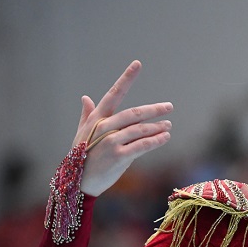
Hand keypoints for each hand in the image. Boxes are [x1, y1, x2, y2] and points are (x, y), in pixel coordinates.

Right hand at [73, 60, 172, 195]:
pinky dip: (155, 141)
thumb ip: (87, 115)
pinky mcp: (118, 156)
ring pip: (140, 130)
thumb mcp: (82, 133)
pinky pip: (142, 146)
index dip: (126, 78)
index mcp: (97, 118)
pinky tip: (165, 137)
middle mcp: (104, 127)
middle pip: (134, 113)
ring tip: (168, 125)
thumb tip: (85, 97)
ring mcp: (111, 142)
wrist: (78, 182)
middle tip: (169, 107)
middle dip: (154, 109)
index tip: (137, 64)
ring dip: (157, 127)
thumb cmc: (81, 156)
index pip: (114, 93)